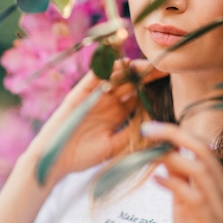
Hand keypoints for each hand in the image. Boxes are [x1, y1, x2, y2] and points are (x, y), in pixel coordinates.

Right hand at [25, 59, 165, 186]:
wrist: (54, 160)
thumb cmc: (83, 156)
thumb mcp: (113, 146)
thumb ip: (130, 134)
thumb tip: (154, 128)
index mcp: (116, 114)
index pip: (137, 97)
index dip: (150, 89)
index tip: (167, 81)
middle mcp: (106, 102)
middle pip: (127, 84)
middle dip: (142, 76)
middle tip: (160, 66)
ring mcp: (93, 97)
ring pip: (112, 77)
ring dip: (127, 68)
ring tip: (142, 61)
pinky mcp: (79, 95)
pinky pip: (92, 78)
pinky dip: (103, 68)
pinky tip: (117, 62)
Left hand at [141, 122, 222, 222]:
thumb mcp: (184, 205)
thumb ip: (178, 180)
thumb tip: (165, 152)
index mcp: (222, 184)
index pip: (204, 148)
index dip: (179, 133)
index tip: (153, 127)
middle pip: (205, 152)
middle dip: (175, 136)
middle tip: (148, 130)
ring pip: (202, 171)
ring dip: (172, 158)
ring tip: (150, 154)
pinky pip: (194, 198)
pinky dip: (174, 184)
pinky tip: (156, 179)